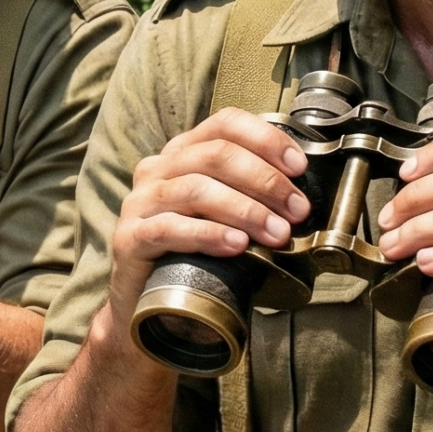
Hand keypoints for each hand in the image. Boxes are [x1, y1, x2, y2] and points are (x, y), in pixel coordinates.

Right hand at [108, 109, 312, 324]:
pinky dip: (209, 234)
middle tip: (297, 211)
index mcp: (182, 155)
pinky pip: (170, 228)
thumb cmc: (195, 258)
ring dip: (246, 210)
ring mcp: (139, 203)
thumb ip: (252, 199)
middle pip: (215, 156)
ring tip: (277, 234)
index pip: (224, 125)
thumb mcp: (225, 218)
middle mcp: (157, 170)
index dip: (265, 139)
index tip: (299, 167)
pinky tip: (237, 245)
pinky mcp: (129, 239)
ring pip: (196, 190)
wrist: (147, 307)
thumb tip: (303, 201)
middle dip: (265, 181)